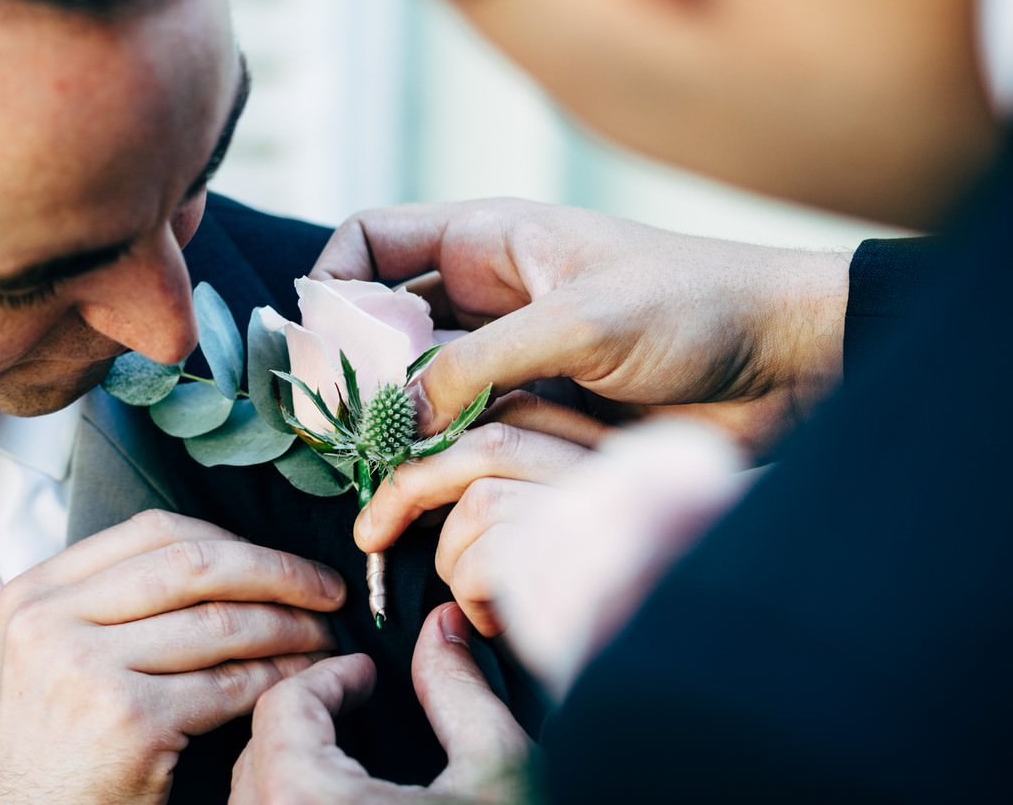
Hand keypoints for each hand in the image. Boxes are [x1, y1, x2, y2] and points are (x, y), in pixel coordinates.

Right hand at [0, 510, 345, 804]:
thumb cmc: (58, 745)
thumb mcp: (52, 651)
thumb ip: (108, 598)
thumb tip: (222, 554)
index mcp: (36, 592)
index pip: (154, 531)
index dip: (231, 539)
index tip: (277, 559)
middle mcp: (51, 621)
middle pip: (193, 563)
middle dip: (277, 572)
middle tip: (327, 590)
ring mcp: (87, 669)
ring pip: (220, 623)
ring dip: (290, 627)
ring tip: (323, 635)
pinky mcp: (129, 722)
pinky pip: (229, 685)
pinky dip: (279, 676)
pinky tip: (304, 677)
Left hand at [230, 604, 531, 804]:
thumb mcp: (498, 771)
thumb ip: (461, 691)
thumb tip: (444, 627)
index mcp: (311, 802)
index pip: (283, 710)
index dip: (328, 679)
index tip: (361, 675)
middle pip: (255, 754)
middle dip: (301, 718)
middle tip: (348, 701)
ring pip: (248, 799)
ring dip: (286, 765)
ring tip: (339, 752)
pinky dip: (283, 803)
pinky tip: (335, 799)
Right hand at [314, 200, 851, 452]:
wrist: (788, 363)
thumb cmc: (695, 309)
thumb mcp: (581, 323)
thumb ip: (480, 363)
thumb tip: (398, 415)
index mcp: (488, 239)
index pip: (371, 239)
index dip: (331, 280)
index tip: (315, 340)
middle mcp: (484, 294)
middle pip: (379, 319)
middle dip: (346, 362)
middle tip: (329, 417)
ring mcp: (505, 354)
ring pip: (413, 381)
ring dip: (386, 414)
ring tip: (363, 456)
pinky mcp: (532, 408)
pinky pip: (458, 425)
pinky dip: (430, 447)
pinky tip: (417, 474)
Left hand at [365, 421, 748, 700]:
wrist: (701, 657)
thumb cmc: (625, 605)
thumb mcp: (575, 536)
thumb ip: (527, 496)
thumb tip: (437, 493)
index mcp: (604, 450)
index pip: (507, 414)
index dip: (438, 445)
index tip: (398, 480)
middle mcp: (607, 467)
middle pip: (484, 445)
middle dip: (409, 488)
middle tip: (370, 533)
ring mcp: (599, 509)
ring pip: (478, 504)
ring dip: (456, 563)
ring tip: (482, 602)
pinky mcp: (582, 558)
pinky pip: (489, 559)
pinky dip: (473, 597)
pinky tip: (498, 625)